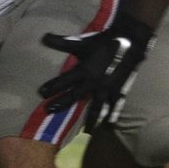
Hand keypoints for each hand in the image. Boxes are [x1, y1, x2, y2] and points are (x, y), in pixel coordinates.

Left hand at [38, 12, 154, 132]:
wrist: (127, 42)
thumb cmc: (102, 42)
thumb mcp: (81, 42)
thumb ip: (62, 42)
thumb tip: (43, 37)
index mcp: (83, 71)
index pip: (63, 81)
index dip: (52, 87)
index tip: (41, 93)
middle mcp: (92, 83)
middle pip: (74, 97)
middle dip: (60, 104)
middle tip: (49, 111)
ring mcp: (106, 89)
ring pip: (96, 107)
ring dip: (90, 119)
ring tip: (86, 130)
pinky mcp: (118, 90)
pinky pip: (115, 106)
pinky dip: (113, 115)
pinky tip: (109, 125)